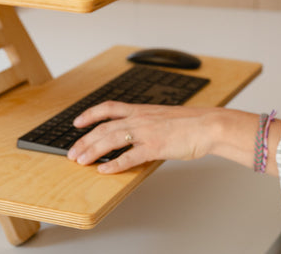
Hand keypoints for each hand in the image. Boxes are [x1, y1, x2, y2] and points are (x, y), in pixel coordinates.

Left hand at [66, 102, 219, 174]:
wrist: (208, 126)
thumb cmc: (190, 124)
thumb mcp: (163, 118)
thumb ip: (148, 123)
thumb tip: (138, 133)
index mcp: (141, 110)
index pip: (108, 108)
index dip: (90, 114)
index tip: (77, 122)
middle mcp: (140, 119)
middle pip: (103, 128)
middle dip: (84, 140)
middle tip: (72, 152)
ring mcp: (146, 133)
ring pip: (111, 140)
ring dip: (92, 151)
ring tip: (81, 161)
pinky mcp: (154, 147)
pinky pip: (129, 157)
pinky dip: (114, 165)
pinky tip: (104, 171)